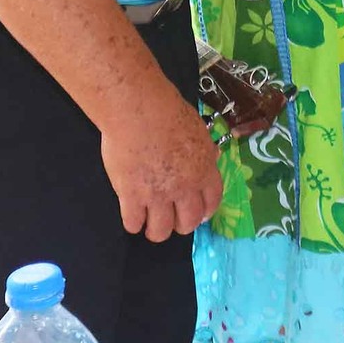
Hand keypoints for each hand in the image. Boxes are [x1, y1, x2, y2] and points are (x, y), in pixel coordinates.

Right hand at [100, 87, 224, 242]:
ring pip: (161, 231)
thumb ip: (205, 150)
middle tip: (171, 219)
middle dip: (181, 225)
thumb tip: (212, 157)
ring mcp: (157, 195)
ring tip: (149, 224)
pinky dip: (133, 223)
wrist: (139, 111)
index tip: (196, 213)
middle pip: (188, 223)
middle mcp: (184, 188)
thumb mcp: (198, 130)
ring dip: (156, 231)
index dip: (204, 211)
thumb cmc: (169, 112)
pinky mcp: (131, 196)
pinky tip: (131, 215)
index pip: (211, 203)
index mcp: (203, 171)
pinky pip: (133, 223)